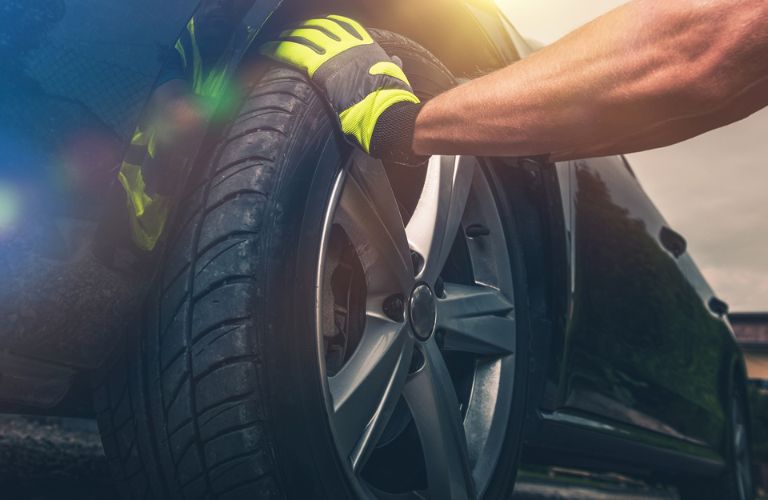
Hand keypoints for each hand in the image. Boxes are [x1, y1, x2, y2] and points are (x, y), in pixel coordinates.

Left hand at [261, 15, 424, 164]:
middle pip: (319, 27)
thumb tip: (397, 61)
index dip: (327, 24)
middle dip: (302, 29)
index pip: (342, 26)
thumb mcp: (395, 75)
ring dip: (286, 37)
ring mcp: (333, 53)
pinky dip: (277, 49)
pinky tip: (267, 49)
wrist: (385, 109)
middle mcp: (348, 44)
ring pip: (303, 36)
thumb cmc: (392, 98)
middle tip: (289, 33)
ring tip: (274, 41)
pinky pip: (293, 51)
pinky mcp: (320, 66)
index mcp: (365, 45)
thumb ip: (392, 66)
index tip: (317, 26)